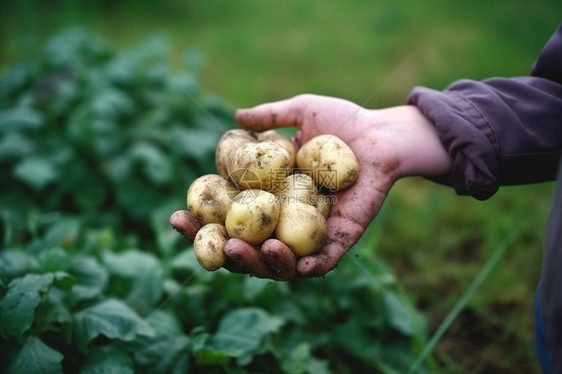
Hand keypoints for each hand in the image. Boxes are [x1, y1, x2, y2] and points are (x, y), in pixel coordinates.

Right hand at [170, 94, 450, 279]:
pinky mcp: (340, 240)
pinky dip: (308, 268)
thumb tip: (235, 118)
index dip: (201, 223)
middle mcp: (285, 220)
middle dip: (224, 253)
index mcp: (269, 196)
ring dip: (260, 263)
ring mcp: (311, 234)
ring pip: (280, 263)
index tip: (177, 216)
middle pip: (248, 247)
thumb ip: (269, 118)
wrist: (382, 135)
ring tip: (245, 251)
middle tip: (212, 245)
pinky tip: (294, 265)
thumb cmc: (343, 122)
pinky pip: (323, 263)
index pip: (228, 217)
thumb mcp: (302, 112)